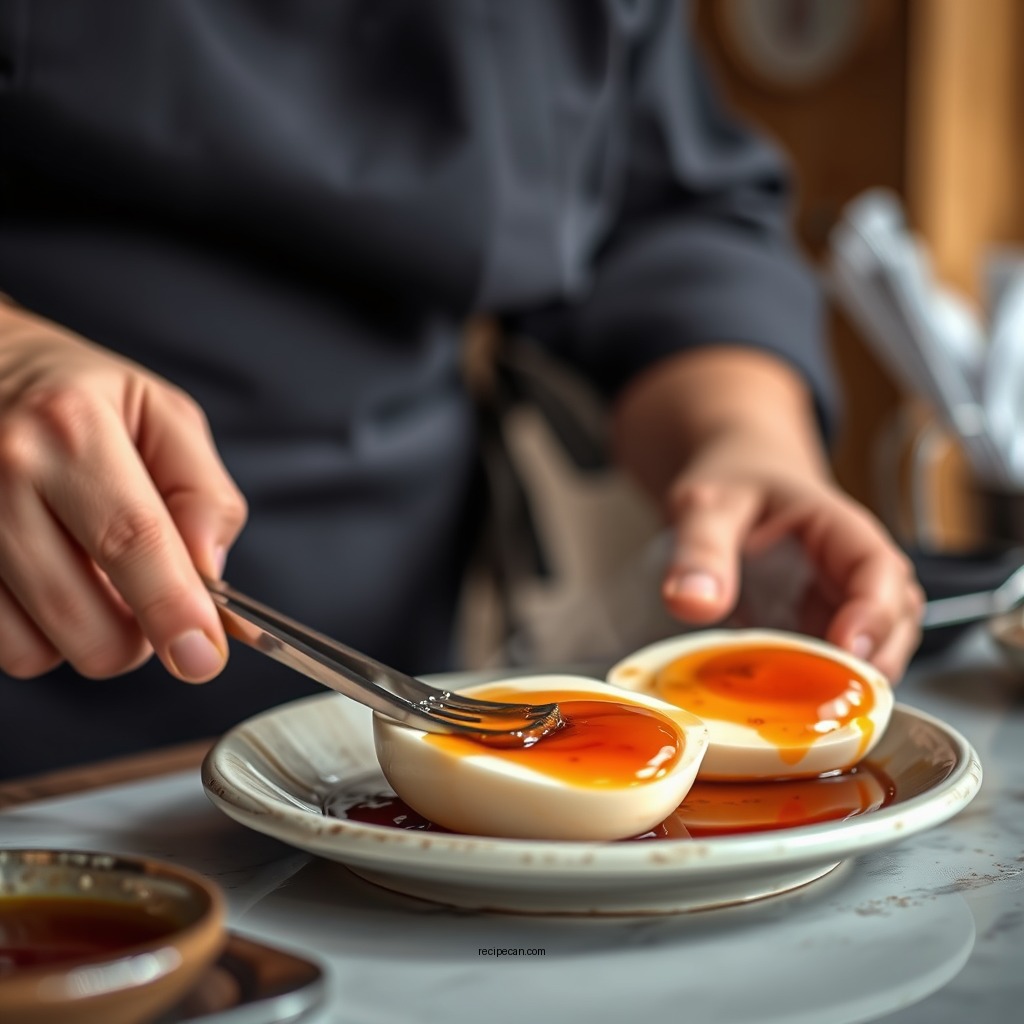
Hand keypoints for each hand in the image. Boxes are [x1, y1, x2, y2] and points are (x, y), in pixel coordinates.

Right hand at [0, 302, 246, 681]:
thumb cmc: (76, 396)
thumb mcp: (162, 415)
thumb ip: (203, 494)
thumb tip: (207, 574)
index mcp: (71, 428)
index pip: (133, 541)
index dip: (172, 610)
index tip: (201, 659)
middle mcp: (2, 474)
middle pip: (85, 621)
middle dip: (136, 639)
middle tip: (146, 602)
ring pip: (34, 651)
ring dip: (79, 637)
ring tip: (86, 578)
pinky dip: (32, 633)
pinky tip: (43, 581)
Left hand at [658, 434, 923, 681]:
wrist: (735, 479)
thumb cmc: (734, 482)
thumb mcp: (706, 504)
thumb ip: (699, 549)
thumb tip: (693, 603)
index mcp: (839, 527)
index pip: (879, 570)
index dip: (874, 614)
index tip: (847, 649)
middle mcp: (855, 568)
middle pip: (896, 620)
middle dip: (872, 662)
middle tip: (827, 698)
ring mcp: (843, 602)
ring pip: (876, 649)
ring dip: (849, 682)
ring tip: (804, 708)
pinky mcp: (822, 627)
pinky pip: (837, 664)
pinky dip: (819, 687)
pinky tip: (784, 706)